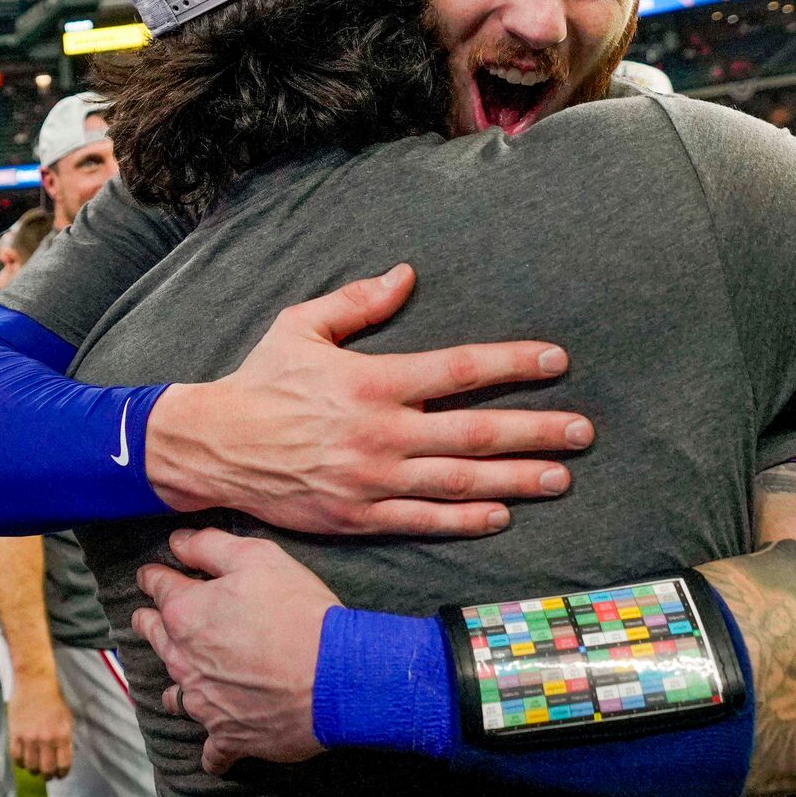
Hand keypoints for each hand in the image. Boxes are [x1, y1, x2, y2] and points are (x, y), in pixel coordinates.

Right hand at [8, 677, 73, 779]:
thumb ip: (65, 740)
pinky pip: (16, 757)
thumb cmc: (53, 700)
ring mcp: (29, 737)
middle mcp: (46, 739)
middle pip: (46, 770)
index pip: (63, 765)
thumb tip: (62, 759)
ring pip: (30, 766)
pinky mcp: (15, 733)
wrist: (35, 682)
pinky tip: (23, 759)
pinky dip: (20, 762)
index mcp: (62, 735)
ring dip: (33, 769)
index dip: (61, 774)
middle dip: (47, 776)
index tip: (59, 775)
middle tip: (46, 774)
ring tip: (34, 766)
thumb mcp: (67, 720)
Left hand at [134, 529, 341, 772]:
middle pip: (153, 637)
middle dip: (150, 623)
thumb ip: (209, 546)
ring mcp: (205, 703)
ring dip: (176, 685)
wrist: (337, 675)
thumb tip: (176, 542)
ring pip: (174, 696)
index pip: (156, 587)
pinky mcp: (230, 736)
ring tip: (183, 681)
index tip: (153, 575)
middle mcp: (184, 660)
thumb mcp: (257, 557)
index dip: (155, 577)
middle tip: (150, 619)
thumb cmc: (299, 612)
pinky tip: (213, 751)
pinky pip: (211, 752)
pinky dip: (212, 751)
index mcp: (186, 613)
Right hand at [143, 264, 587, 537]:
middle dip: (534, 430)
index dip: (511, 363)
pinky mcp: (358, 515)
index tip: (556, 360)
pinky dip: (465, 520)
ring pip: (458, 481)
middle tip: (583, 432)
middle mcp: (380, 432)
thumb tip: (405, 276)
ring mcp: (371, 479)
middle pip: (473, 432)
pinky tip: (502, 514)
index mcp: (371, 381)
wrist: (213, 446)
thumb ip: (356, 302)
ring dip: (515, 479)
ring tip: (560, 477)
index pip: (456, 370)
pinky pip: (422, 520)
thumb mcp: (300, 327)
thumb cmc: (260, 381)